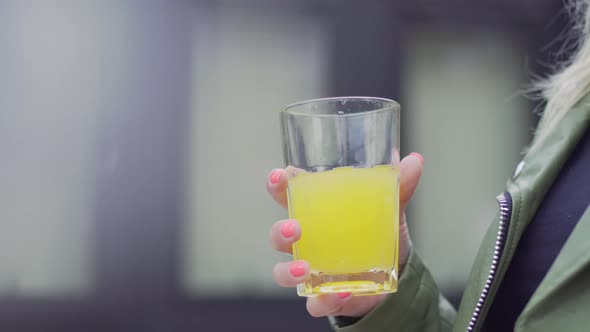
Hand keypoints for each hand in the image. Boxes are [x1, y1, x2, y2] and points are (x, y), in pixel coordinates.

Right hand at [266, 153, 423, 317]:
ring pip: (283, 272)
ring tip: (305, 268)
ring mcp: (312, 270)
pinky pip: (314, 302)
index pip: (286, 195)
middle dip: (280, 231)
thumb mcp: (389, 208)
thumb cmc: (377, 233)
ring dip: (289, 270)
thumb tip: (414, 161)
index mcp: (315, 213)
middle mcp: (306, 242)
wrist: (394, 275)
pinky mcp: (324, 296)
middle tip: (294, 228)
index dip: (277, 185)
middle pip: (278, 235)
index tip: (280, 176)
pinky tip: (343, 292)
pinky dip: (324, 300)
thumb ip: (397, 186)